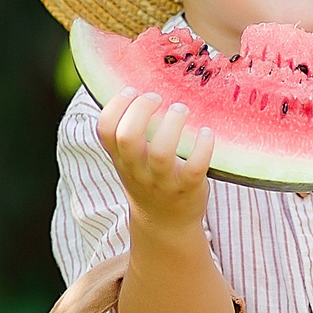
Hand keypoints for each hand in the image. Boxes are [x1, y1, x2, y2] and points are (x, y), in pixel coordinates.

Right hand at [96, 88, 214, 227]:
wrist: (166, 224)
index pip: (105, 130)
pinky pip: (195, 167)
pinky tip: (206, 132)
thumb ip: (129, 133)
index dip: (115, 106)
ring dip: (173, 124)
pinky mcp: (188, 188)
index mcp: (122, 159)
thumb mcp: (131, 160)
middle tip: (157, 98)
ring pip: (162, 152)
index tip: (131, 91)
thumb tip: (136, 88)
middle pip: (129, 137)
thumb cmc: (150, 180)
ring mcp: (163, 181)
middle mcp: (138, 170)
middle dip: (142, 110)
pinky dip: (203, 146)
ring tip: (181, 110)